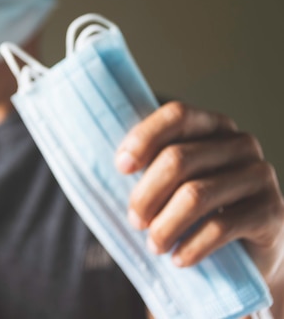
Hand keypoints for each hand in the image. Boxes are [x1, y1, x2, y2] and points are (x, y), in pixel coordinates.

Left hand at [115, 101, 283, 282]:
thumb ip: (149, 165)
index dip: (143, 138)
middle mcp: (240, 144)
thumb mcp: (174, 183)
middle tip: (135, 221)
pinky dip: (191, 246)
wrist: (251, 251)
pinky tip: (178, 259)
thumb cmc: (198, 210)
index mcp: (213, 126)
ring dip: (164, 225)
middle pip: (177, 159)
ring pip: (195, 195)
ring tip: (154, 245)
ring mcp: (259, 175)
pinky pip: (220, 226)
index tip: (121, 168)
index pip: (176, 115)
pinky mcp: (271, 212)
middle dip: (146, 195)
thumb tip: (106, 162)